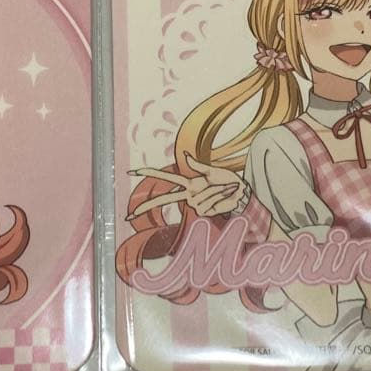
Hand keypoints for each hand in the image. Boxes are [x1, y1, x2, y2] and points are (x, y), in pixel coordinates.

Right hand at [126, 152, 246, 219]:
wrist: (241, 193)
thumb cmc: (227, 180)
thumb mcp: (213, 171)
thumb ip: (197, 165)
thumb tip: (185, 154)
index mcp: (188, 183)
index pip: (165, 179)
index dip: (150, 174)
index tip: (133, 172)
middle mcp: (188, 195)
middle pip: (164, 200)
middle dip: (147, 206)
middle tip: (129, 215)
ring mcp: (195, 205)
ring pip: (197, 198)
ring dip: (214, 191)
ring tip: (224, 188)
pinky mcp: (203, 213)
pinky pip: (205, 204)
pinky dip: (216, 198)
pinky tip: (223, 197)